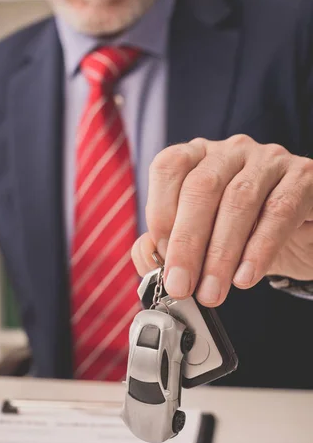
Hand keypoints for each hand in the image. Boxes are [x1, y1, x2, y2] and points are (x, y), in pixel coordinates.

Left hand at [132, 135, 312, 306]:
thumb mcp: (204, 236)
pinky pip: (279, 210)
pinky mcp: (304, 178)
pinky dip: (259, 248)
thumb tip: (146, 255)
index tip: (161, 258)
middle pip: (202, 186)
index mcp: (199, 156)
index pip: (169, 167)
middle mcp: (231, 151)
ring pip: (238, 200)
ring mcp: (269, 160)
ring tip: (213, 291)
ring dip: (221, 253)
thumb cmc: (246, 230)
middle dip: (187, 242)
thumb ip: (169, 242)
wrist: (304, 232)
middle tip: (181, 285)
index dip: (160, 212)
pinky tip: (246, 277)